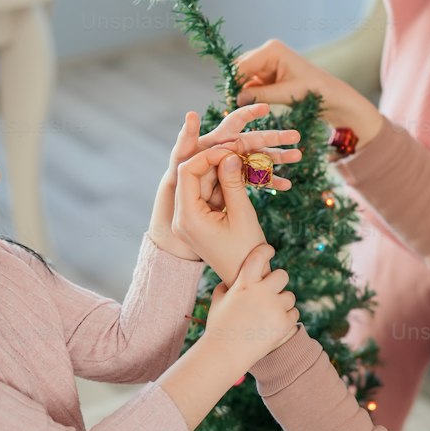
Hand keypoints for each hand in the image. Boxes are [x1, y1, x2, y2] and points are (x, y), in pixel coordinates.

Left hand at [150, 103, 301, 261]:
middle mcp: (182, 218)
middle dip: (214, 160)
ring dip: (218, 170)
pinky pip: (205, 195)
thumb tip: (229, 154)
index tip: (231, 150)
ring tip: (241, 161)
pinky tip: (238, 175)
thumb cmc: (247, 252)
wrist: (246, 280)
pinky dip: (220, 183)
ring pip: (199, 184)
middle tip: (238, 150)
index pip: (187, 172)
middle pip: (191, 176)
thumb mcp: (242, 214)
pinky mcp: (198, 222)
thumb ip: (233, 182)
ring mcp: (188, 221)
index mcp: (188, 217)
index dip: (208, 156)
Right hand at [205, 241, 298, 369]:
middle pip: (282, 276)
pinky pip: (294, 314)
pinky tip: (275, 324)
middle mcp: (261, 293)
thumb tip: (230, 280)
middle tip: (272, 291)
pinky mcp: (284, 323)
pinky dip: (286, 318)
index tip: (269, 251)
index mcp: (244, 284)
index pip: (259, 257)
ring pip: (289, 296)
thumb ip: (225, 288)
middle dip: (278, 282)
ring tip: (270, 313)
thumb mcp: (217, 303)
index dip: (266, 251)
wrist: (225, 354)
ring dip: (282, 303)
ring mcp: (274, 308)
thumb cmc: (219, 328)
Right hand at [234, 39, 382, 146]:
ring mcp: (267, 64)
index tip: (229, 100)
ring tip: (238, 108)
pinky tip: (246, 105)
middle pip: (241, 69)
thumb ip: (260, 95)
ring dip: (241, 91)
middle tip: (231, 105)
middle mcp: (267, 53)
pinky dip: (249, 94)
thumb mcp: (285, 94)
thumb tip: (236, 99)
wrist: (332, 97)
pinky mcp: (269, 75)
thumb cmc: (314, 91)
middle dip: (236, 86)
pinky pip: (252, 84)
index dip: (233, 82)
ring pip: (244, 78)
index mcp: (272, 50)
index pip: (243, 65)